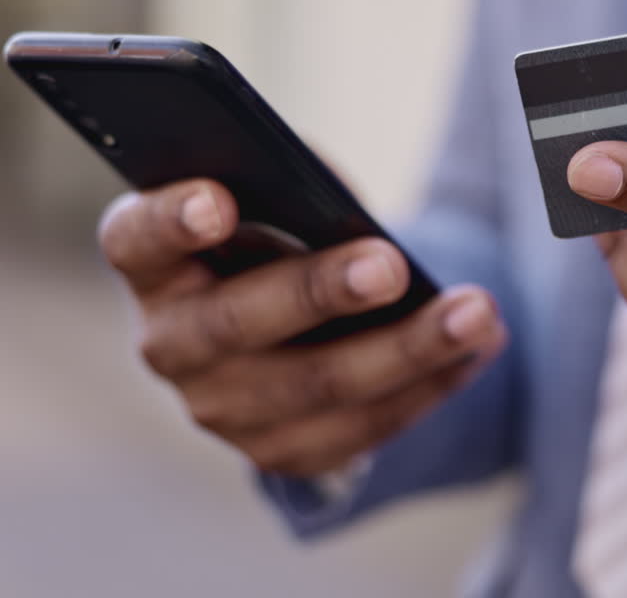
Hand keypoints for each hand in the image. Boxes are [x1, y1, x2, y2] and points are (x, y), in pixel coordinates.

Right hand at [97, 179, 507, 474]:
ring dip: (408, 349)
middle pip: (237, 324)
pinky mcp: (283, 451)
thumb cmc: (283, 239)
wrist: (297, 328)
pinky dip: (430, 385)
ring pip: (319, 386)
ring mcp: (223, 408)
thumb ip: (291, 186)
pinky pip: (364, 427)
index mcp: (155, 264)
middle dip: (320, 292)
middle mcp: (172, 344)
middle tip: (390, 265)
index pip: (137, 239)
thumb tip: (332, 194)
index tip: (218, 199)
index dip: (170, 221)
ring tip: (477, 313)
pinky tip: (478, 350)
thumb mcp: (278, 201)